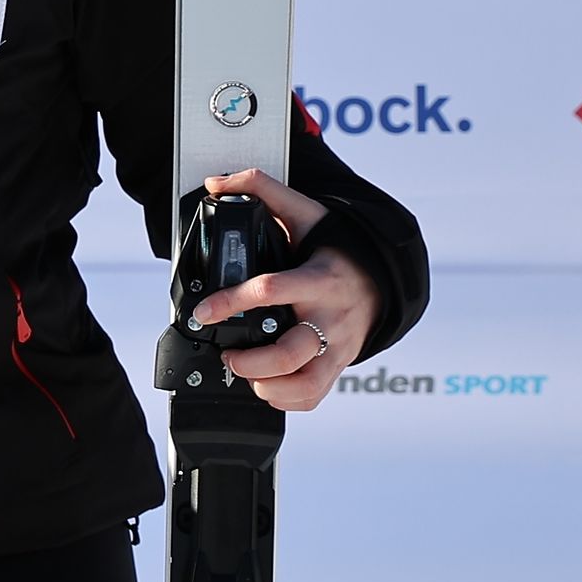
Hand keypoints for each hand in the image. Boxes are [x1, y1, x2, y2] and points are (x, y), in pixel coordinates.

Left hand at [190, 167, 378, 410]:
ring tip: (245, 372)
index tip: (204, 312)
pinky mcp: (339, 364)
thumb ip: (261, 188)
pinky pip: (315, 395)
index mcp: (316, 279)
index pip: (271, 291)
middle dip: (252, 361)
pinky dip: (287, 399)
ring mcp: (337, 346)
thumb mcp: (303, 211)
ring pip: (307, 382)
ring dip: (269, 385)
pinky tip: (266, 386)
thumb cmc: (332, 248)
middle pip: (292, 351)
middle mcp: (329, 318)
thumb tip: (217, 182)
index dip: (233, 302)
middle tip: (227, 354)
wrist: (377, 278)